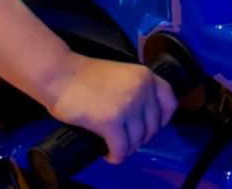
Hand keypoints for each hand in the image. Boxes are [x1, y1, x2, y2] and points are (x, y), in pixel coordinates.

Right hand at [44, 56, 176, 162]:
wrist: (61, 75)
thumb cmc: (86, 76)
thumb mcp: (122, 75)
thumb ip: (136, 90)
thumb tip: (143, 120)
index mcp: (147, 76)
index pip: (170, 103)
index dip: (161, 121)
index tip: (148, 128)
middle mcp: (143, 89)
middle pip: (152, 127)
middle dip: (139, 139)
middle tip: (124, 141)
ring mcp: (128, 105)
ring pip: (137, 141)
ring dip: (126, 149)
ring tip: (113, 147)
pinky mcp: (111, 121)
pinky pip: (121, 149)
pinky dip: (115, 156)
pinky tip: (107, 153)